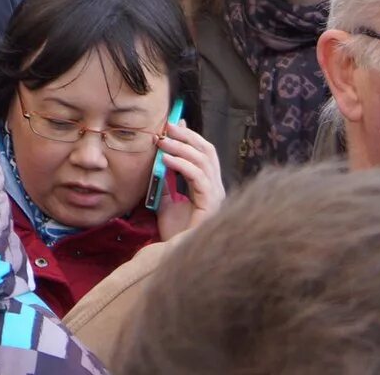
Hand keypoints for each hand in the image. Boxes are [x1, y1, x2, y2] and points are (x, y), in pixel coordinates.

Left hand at [151, 116, 224, 236]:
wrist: (176, 256)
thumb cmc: (175, 232)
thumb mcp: (166, 200)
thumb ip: (166, 180)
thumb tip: (162, 156)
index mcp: (208, 187)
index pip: (204, 154)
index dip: (191, 136)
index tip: (174, 123)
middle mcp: (217, 189)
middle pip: (208, 152)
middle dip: (188, 136)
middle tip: (168, 125)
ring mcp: (216, 196)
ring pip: (204, 161)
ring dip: (181, 147)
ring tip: (162, 141)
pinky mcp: (211, 205)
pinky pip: (198, 178)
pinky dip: (182, 164)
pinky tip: (166, 158)